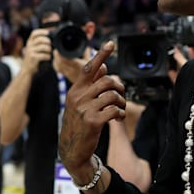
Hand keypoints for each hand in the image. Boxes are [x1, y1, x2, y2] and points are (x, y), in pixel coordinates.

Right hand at [20, 28, 51, 74]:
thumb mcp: (33, 48)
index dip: (42, 31)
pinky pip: (43, 55)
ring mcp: (30, 51)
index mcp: (29, 41)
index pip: (34, 33)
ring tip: (50, 52)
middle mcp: (29, 45)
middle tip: (51, 44)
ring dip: (49, 49)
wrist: (27, 69)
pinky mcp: (33, 57)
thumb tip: (50, 37)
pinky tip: (48, 57)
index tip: (48, 32)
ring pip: (42, 47)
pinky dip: (47, 56)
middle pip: (40, 39)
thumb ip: (39, 42)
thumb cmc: (33, 58)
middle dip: (47, 41)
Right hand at [58, 41, 125, 176]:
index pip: (89, 68)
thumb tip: (103, 67)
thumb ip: (90, 86)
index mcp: (74, 91)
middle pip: (107, 80)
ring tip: (119, 109)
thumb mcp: (79, 103)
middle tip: (120, 96)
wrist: (72, 150)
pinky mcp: (93, 122)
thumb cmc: (78, 124)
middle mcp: (78, 98)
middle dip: (119, 87)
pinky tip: (117, 118)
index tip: (110, 43)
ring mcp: (85, 109)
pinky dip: (120, 114)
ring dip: (121, 102)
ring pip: (112, 95)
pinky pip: (114, 110)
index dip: (101, 55)